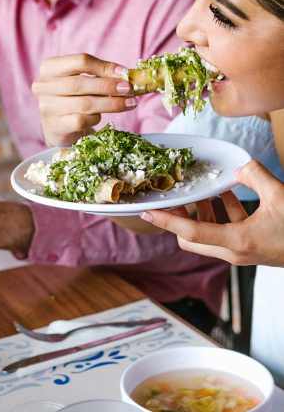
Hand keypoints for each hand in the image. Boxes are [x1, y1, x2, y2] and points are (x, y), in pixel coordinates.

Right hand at [32, 54, 136, 145]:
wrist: (58, 128)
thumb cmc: (73, 99)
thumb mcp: (83, 81)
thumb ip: (100, 75)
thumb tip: (126, 75)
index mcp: (49, 68)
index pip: (80, 61)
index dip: (104, 67)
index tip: (124, 73)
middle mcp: (43, 86)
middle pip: (81, 82)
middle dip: (109, 86)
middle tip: (129, 89)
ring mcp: (47, 107)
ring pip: (84, 103)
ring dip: (111, 103)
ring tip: (129, 103)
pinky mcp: (55, 127)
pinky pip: (81, 120)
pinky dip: (95, 118)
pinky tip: (100, 117)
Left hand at [141, 160, 283, 265]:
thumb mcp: (280, 196)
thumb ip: (256, 176)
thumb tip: (240, 166)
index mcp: (237, 242)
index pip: (189, 233)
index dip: (166, 221)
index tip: (147, 211)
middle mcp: (234, 251)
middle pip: (190, 238)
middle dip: (181, 217)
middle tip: (179, 194)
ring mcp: (241, 251)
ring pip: (207, 234)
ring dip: (202, 212)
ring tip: (204, 189)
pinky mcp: (249, 247)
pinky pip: (224, 230)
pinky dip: (220, 213)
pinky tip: (226, 193)